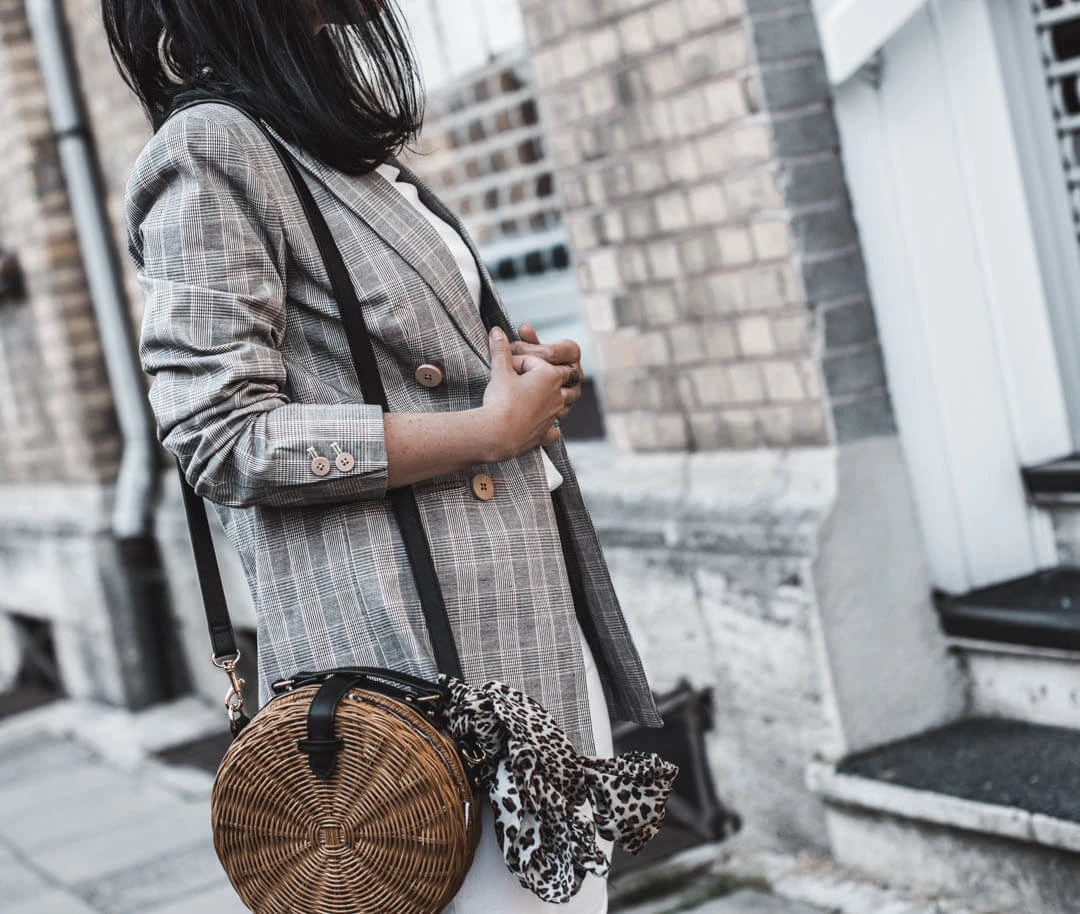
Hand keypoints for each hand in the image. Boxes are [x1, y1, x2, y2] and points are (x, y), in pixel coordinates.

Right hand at [481, 327, 577, 461]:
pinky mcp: (545, 433)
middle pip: (565, 379)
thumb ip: (500, 350)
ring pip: (565, 404)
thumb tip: (496, 331)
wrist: (497, 433)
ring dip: (558, 399)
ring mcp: (553, 415)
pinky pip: (553, 430)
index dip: (522, 361)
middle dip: (553, 374)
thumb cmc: (501, 400)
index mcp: (551, 376)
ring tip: (546, 397)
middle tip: (538, 373)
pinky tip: (546, 427)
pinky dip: (550, 428)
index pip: (539, 361)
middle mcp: (558, 395)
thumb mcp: (500, 370)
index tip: (508, 366)